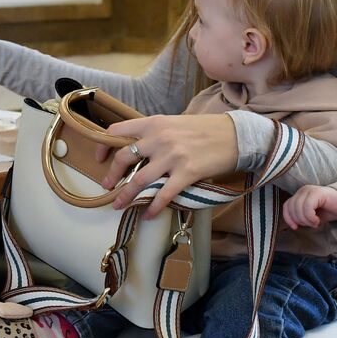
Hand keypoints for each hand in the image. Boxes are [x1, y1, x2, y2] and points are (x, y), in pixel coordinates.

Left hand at [94, 114, 238, 217]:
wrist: (237, 135)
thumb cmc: (207, 129)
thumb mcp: (175, 123)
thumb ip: (155, 133)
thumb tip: (137, 149)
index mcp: (154, 123)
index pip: (117, 131)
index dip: (104, 146)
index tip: (99, 158)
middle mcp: (159, 138)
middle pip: (124, 158)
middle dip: (112, 175)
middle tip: (108, 186)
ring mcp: (172, 156)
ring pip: (140, 180)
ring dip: (127, 196)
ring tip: (119, 206)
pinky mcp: (187, 173)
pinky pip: (163, 194)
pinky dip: (153, 207)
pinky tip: (148, 215)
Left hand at [282, 185, 336, 229]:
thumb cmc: (330, 210)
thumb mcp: (312, 215)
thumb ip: (301, 216)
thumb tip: (293, 224)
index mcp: (300, 195)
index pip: (286, 206)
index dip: (288, 218)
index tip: (295, 227)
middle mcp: (303, 190)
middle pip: (291, 208)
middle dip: (300, 220)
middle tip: (311, 224)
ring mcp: (310, 190)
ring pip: (298, 208)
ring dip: (306, 220)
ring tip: (315, 223)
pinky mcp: (317, 192)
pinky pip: (307, 206)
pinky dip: (310, 217)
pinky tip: (317, 220)